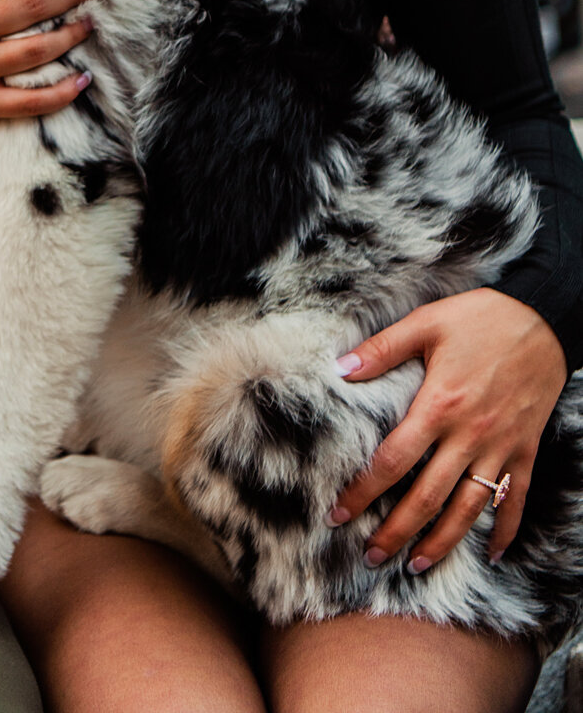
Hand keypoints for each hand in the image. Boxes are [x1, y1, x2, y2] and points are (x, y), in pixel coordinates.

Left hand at [328, 286, 566, 570]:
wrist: (542, 319)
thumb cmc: (481, 319)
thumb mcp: (426, 323)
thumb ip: (383, 349)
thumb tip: (341, 368)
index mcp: (439, 405)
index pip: (393, 461)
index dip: (363, 491)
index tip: (340, 514)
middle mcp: (469, 435)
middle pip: (428, 496)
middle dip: (397, 531)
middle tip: (372, 556)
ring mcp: (500, 447)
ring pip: (468, 508)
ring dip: (442, 541)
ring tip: (417, 565)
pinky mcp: (525, 450)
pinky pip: (515, 499)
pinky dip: (506, 529)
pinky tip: (494, 554)